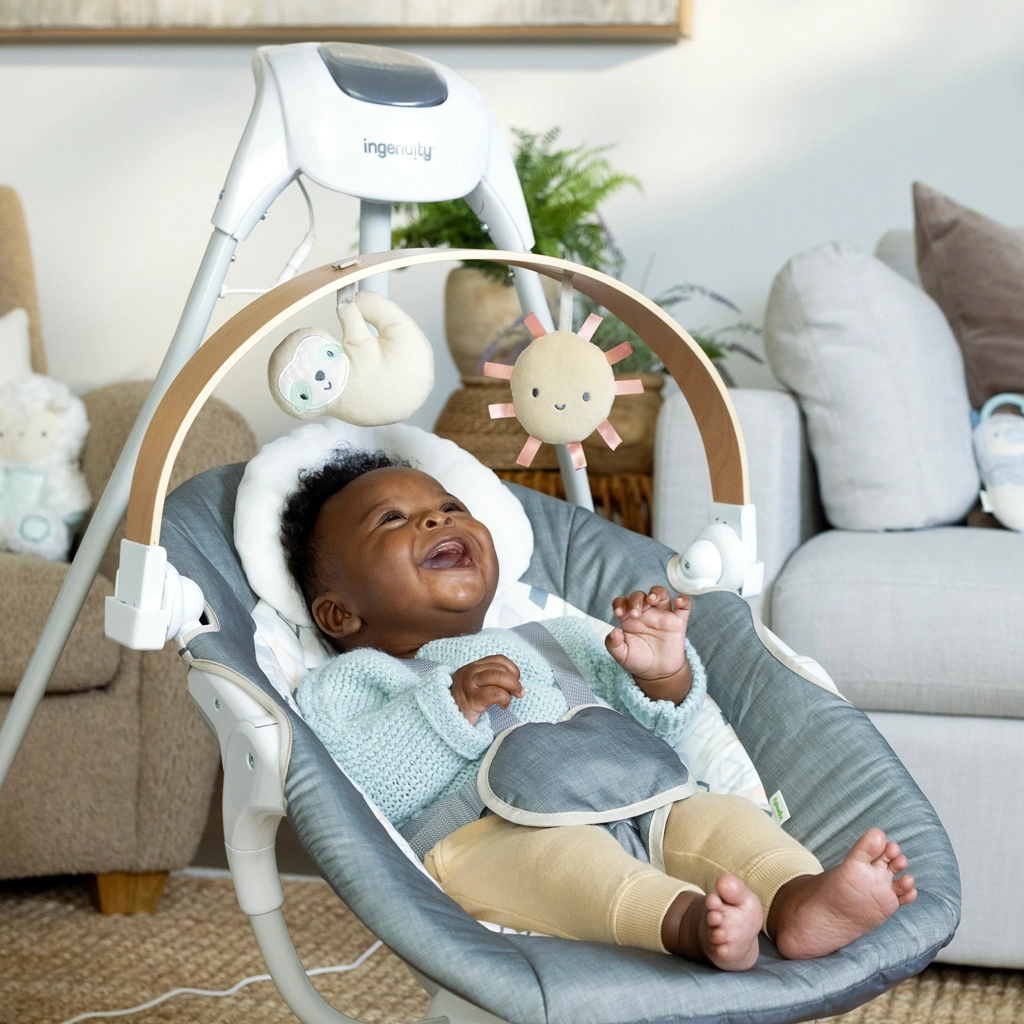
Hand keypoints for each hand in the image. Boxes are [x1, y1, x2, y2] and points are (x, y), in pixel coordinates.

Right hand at [450, 655, 524, 724]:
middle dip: (514, 680)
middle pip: (500, 668)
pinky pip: (495, 693)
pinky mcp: (472, 698)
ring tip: (514, 697)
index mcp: (473, 666)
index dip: (512, 667)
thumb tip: (515, 681)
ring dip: (512, 687)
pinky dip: (504, 699)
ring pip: (498, 677)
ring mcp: (470, 684)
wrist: (446, 719)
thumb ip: (491, 679)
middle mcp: (470, 672)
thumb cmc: (465, 704)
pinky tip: (503, 706)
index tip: (517, 679)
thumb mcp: (476, 686)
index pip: (498, 659)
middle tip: (519, 692)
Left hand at [605, 587, 692, 704]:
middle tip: (635, 614)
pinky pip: (684, 606)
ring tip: (651, 600)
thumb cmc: (638, 660)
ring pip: (661, 594)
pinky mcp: (678, 622)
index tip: (619, 613)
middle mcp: (645, 613)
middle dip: (636, 600)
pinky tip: (678, 602)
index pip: (622, 602)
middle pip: (640, 596)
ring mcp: (662, 615)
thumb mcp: (622, 656)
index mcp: (629, 618)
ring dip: (656, 593)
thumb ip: (614, 645)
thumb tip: (614, 631)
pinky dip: (683, 600)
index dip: (620, 603)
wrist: (658, 673)